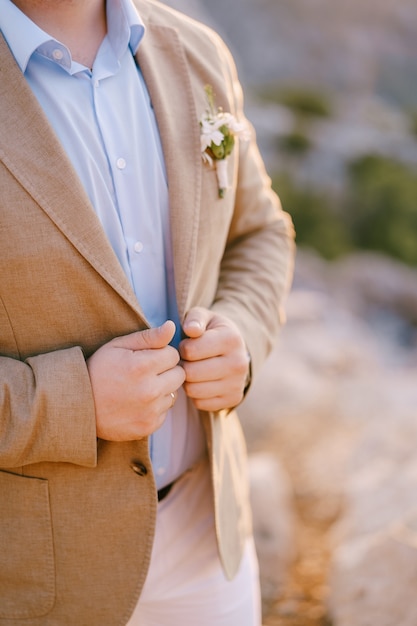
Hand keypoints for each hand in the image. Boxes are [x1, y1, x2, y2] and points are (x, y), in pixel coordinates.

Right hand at [87, 321, 184, 440]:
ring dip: (162, 389)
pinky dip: (155, 407)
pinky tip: (137, 403)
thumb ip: (149, 336)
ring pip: (174, 393)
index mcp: (142, 366)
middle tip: (145, 373)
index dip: (160, 354)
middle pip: (179, 374)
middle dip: (166, 371)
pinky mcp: (148, 426)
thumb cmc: (98, 370)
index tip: (145, 358)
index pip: (173, 354)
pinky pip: (165, 412)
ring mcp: (149, 411)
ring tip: (139, 388)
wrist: (78, 405)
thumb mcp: (118, 346)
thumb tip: (172, 327)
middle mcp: (149, 390)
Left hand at [179, 307, 249, 411]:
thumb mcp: (204, 317)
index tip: (187, 345)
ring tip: (193, 370)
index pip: (190, 350)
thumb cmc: (212, 332)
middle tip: (188, 360)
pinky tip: (201, 382)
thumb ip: (195, 318)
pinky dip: (195, 394)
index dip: (182, 348)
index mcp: (231, 339)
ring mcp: (237, 384)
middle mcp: (238, 363)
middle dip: (184, 365)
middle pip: (191, 372)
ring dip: (187, 381)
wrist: (235, 350)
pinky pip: (200, 403)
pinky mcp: (233, 400)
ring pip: (193, 390)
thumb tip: (191, 329)